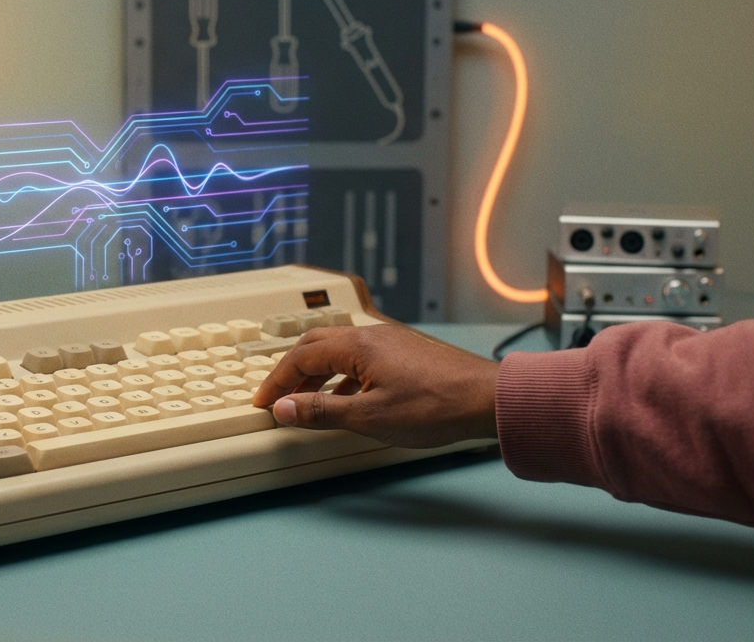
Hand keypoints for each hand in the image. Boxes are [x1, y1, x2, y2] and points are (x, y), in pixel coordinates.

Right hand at [252, 324, 498, 447]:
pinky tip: (345, 399)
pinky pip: (359, 357)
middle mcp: (371, 336)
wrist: (488, 400)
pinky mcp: (405, 352)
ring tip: (306, 401)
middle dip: (291, 372)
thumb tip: (284, 408)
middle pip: (316, 345)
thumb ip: (321, 412)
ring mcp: (390, 342)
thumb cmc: (436, 406)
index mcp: (357, 346)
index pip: (301, 357)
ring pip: (338, 351)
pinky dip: (340, 376)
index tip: (264, 402)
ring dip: (316, 374)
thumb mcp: (369, 417)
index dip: (277, 381)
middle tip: (277, 396)